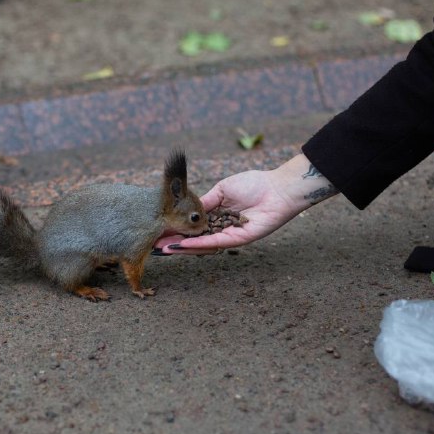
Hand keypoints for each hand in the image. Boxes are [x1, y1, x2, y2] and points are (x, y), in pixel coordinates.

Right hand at [154, 153, 338, 254]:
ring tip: (163, 249)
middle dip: (174, 244)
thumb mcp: (222, 190)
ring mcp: (228, 237)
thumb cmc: (254, 185)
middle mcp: (220, 229)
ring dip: (182, 248)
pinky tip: (183, 245)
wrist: (278, 189)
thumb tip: (186, 209)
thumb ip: (204, 201)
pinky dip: (198, 245)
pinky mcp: (237, 241)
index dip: (175, 230)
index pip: (192, 227)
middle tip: (154, 247)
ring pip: (201, 246)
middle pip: (193, 241)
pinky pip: (214, 244)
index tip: (158, 232)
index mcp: (216, 216)